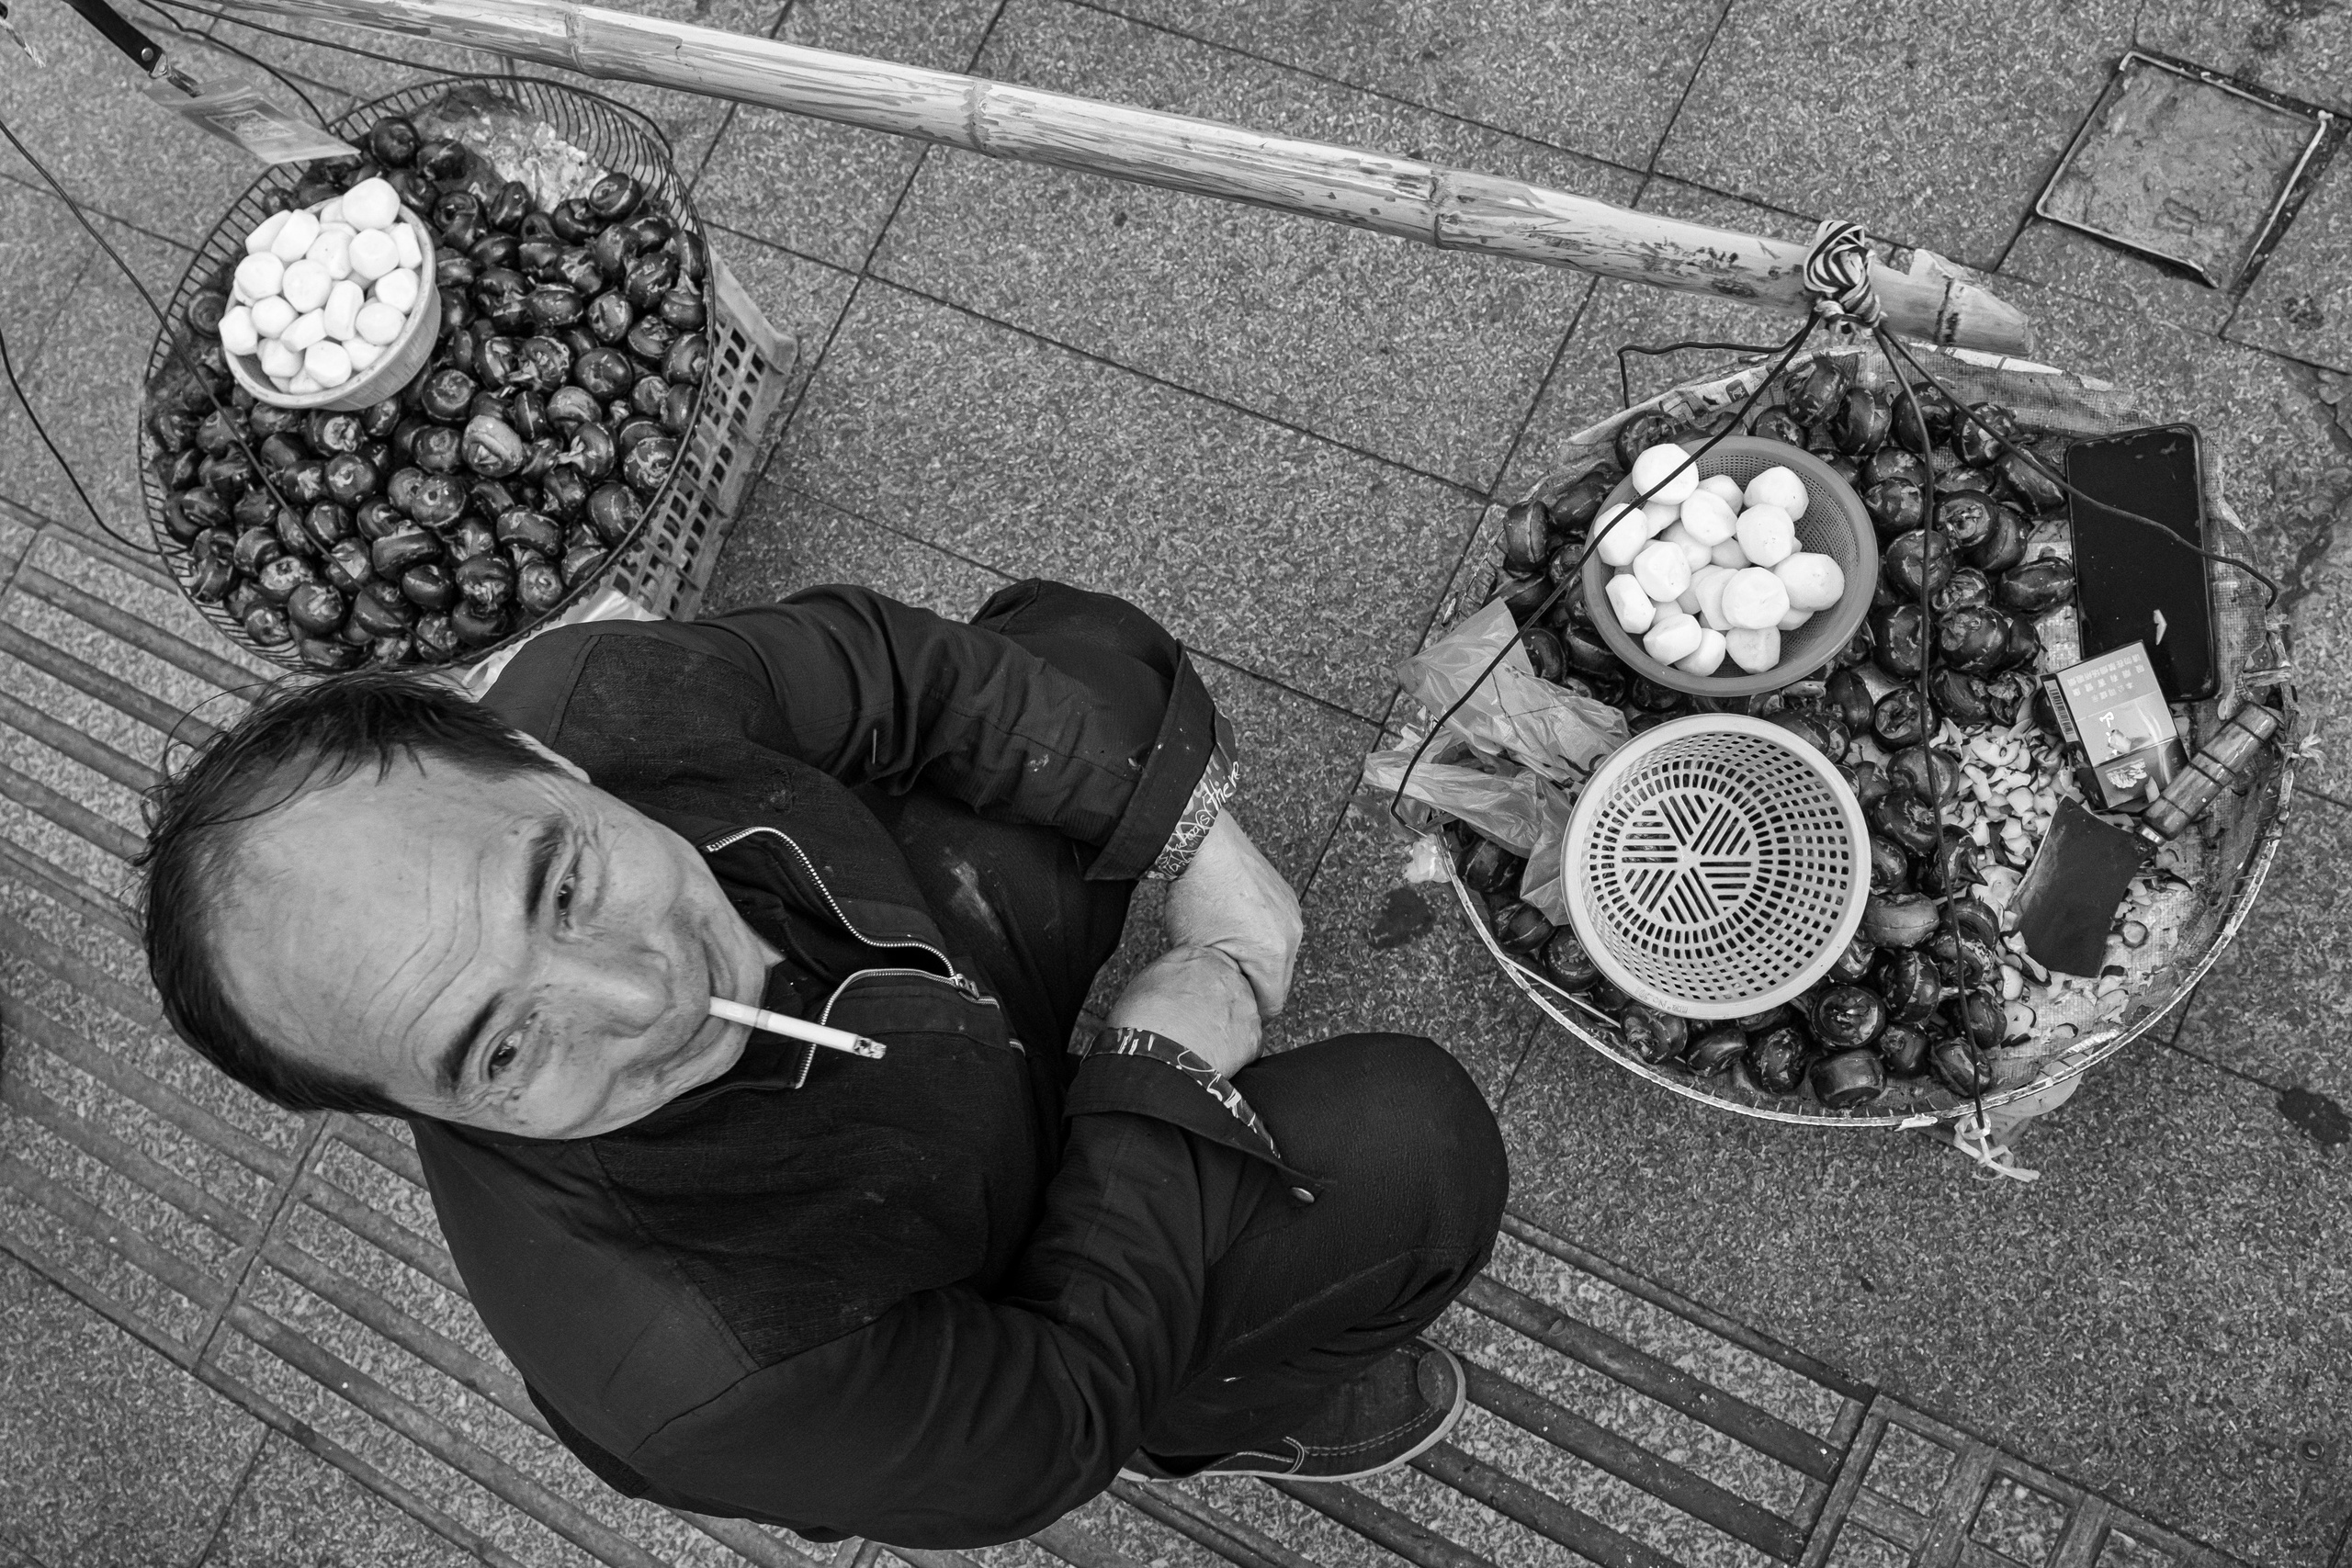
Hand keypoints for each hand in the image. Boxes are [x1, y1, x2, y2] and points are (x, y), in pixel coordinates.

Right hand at [1105, 944, 1261, 1077]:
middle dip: (1217, 1005)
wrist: (1158, 1055)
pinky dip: (1234, 1054)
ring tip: (1202, 1044)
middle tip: (1197, 1023)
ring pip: (1241, 1014)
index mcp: (1197, 957)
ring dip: (1227, 1028)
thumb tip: (1171, 985)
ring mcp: (1244, 1004)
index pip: (1207, 963)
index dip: (1199, 985)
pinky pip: (1248, 1044)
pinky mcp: (1253, 1035)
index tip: (1192, 1000)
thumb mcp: (1145, 982)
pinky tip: (1213, 1058)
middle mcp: (1226, 975)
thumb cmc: (1142, 1022)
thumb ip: (1169, 975)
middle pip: (1229, 987)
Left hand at [1165, 812, 1302, 1017]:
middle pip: (1278, 980)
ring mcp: (1291, 911)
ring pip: (1279, 954)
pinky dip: (1259, 934)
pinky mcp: (1285, 895)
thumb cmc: (1196, 894)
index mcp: (1274, 953)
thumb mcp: (1198, 953)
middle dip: (1253, 983)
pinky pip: (1277, 929)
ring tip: (1225, 946)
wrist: (1202, 843)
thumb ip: (1219, 983)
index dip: (1248, 1010)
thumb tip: (1224, 999)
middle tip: (1222, 976)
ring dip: (1257, 958)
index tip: (1228, 1004)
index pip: (1272, 1004)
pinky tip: (1232, 923)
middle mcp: (1291, 933)